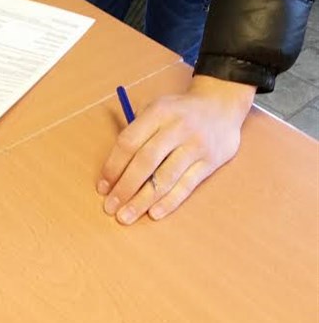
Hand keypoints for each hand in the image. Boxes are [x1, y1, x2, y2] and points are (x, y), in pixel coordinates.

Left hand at [97, 75, 255, 223]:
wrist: (221, 105)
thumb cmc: (179, 111)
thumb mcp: (157, 107)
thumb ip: (137, 130)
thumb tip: (114, 168)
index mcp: (158, 112)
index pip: (129, 142)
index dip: (113, 166)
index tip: (102, 186)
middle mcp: (177, 128)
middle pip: (145, 162)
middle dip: (125, 187)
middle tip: (110, 207)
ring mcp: (195, 146)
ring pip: (165, 178)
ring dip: (143, 200)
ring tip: (127, 216)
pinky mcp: (210, 162)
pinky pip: (186, 186)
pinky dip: (169, 202)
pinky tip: (154, 213)